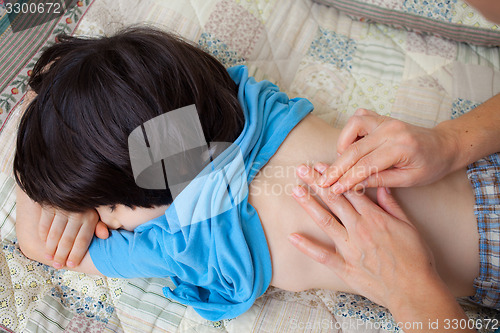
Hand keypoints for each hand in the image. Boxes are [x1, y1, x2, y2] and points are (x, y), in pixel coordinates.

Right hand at [39, 207, 109, 268]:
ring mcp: (63, 209)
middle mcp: (77, 214)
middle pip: (67, 240)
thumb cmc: (85, 205)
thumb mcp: (96, 214)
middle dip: (61, 256)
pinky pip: (45, 224)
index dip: (76, 254)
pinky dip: (43, 234)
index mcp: (90, 218)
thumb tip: (105, 235)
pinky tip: (44, 242)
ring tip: (49, 257)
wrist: (73, 186)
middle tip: (58, 265)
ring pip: (54, 234)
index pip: (82, 241)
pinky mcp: (50, 206)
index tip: (71, 265)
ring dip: (50, 248)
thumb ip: (99, 226)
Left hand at [289, 164, 437, 308]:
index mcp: (375, 218)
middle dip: (317, 183)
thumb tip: (381, 187)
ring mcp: (350, 249)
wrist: (415, 291)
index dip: (335, 176)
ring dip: (309, 205)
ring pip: (325, 221)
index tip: (322, 166)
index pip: (350, 191)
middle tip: (302, 169)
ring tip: (295, 190)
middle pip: (334, 200)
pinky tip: (292, 236)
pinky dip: (307, 246)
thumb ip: (392, 206)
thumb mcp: (409, 227)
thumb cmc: (416, 259)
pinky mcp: (345, 268)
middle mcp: (359, 229)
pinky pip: (322, 256)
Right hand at [315, 109, 459, 193]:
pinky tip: (349, 146)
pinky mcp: (382, 117)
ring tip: (340, 162)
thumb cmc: (430, 165)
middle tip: (323, 181)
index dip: (347, 179)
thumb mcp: (408, 180)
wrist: (444, 145)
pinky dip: (349, 131)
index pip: (365, 165)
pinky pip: (358, 118)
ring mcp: (386, 120)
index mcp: (400, 148)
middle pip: (354, 149)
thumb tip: (354, 185)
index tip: (333, 190)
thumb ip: (380, 180)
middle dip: (336, 167)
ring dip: (342, 145)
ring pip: (352, 127)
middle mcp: (391, 130)